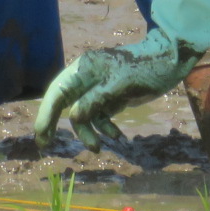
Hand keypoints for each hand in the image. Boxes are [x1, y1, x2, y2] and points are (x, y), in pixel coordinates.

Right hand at [34, 26, 194, 151]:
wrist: (169, 62)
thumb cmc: (144, 68)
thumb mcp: (120, 86)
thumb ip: (95, 101)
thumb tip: (73, 116)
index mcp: (84, 69)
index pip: (58, 91)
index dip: (46, 113)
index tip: (40, 134)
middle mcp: (86, 78)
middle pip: (64, 103)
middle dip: (56, 124)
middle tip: (45, 145)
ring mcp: (98, 88)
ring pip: (83, 114)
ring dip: (89, 131)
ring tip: (98, 148)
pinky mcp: (110, 97)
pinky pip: (100, 116)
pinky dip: (106, 128)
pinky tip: (118, 136)